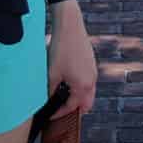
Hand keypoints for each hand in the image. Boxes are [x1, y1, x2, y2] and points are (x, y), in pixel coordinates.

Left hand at [46, 0, 96, 117]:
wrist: (69, 26)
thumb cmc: (60, 49)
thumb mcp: (52, 73)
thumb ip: (51, 90)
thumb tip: (48, 100)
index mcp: (82, 85)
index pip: (72, 107)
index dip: (60, 113)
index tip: (51, 115)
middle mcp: (91, 80)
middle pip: (86, 104)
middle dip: (74, 108)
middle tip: (61, 109)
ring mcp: (93, 71)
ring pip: (88, 92)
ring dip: (78, 97)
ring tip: (63, 95)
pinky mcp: (91, 62)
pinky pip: (88, 80)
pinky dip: (80, 86)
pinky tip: (68, 80)